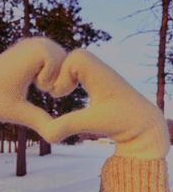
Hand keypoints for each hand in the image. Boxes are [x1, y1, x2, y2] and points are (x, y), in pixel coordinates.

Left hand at [0, 37, 65, 134]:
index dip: (54, 80)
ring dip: (56, 74)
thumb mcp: (19, 113)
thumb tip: (57, 134)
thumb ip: (40, 121)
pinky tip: (35, 80)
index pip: (62, 63)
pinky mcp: (31, 49)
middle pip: (65, 58)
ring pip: (62, 57)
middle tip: (40, 89)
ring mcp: (32, 43)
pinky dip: (52, 70)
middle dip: (59, 76)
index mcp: (29, 53)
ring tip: (38, 85)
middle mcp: (31, 43)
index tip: (38, 89)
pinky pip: (54, 57)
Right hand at [43, 49, 169, 158]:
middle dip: (60, 73)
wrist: (144, 123)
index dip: (62, 73)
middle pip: (73, 56)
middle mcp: (101, 70)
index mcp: (101, 75)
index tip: (62, 93)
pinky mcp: (99, 81)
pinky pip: (79, 70)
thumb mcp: (93, 123)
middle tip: (59, 93)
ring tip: (62, 93)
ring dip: (64, 76)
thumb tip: (48, 135)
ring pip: (75, 62)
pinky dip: (69, 80)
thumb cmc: (123, 122)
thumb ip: (68, 126)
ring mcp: (100, 74)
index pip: (76, 58)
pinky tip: (69, 94)